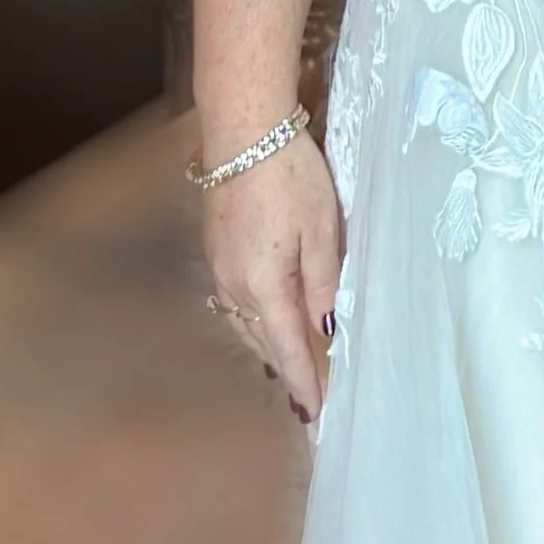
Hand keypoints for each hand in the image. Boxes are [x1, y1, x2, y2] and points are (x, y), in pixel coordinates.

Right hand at [203, 134, 342, 426]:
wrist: (243, 130)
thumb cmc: (290, 175)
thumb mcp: (322, 230)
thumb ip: (324, 284)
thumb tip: (327, 330)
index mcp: (263, 286)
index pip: (287, 348)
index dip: (303, 382)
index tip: (314, 413)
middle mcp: (233, 284)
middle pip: (262, 340)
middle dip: (285, 371)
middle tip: (305, 400)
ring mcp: (220, 266)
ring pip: (244, 322)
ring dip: (267, 347)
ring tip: (286, 369)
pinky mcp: (216, 248)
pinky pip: (235, 301)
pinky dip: (254, 321)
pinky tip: (264, 320)